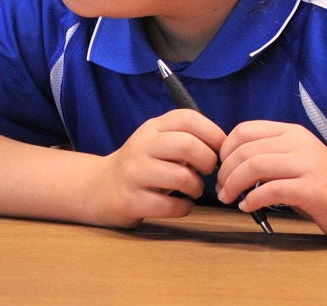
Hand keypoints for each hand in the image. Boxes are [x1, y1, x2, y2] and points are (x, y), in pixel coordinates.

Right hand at [81, 109, 224, 227]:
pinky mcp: (132, 200)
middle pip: (188, 145)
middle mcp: (140, 146)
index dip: (214, 133)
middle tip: (208, 171)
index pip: (188, 118)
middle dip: (209, 162)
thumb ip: (186, 139)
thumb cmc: (142, 165)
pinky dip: (185, 207)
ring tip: (193, 189)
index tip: (220, 150)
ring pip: (183, 177)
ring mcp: (134, 173)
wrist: (100, 187)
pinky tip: (180, 204)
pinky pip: (173, 206)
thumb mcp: (158, 143)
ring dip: (197, 187)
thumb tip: (225, 149)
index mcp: (151, 128)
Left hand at [218, 120, 326, 241]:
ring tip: (229, 198)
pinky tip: (247, 207)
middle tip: (221, 189)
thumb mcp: (294, 160)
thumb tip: (226, 163)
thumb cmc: (323, 186)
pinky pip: (272, 190)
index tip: (219, 168)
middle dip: (225, 171)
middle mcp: (300, 144)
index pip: (245, 130)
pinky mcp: (314, 189)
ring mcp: (308, 165)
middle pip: (245, 150)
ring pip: (255, 166)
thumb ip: (267, 155)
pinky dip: (253, 199)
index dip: (224, 149)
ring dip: (234, 184)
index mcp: (292, 133)